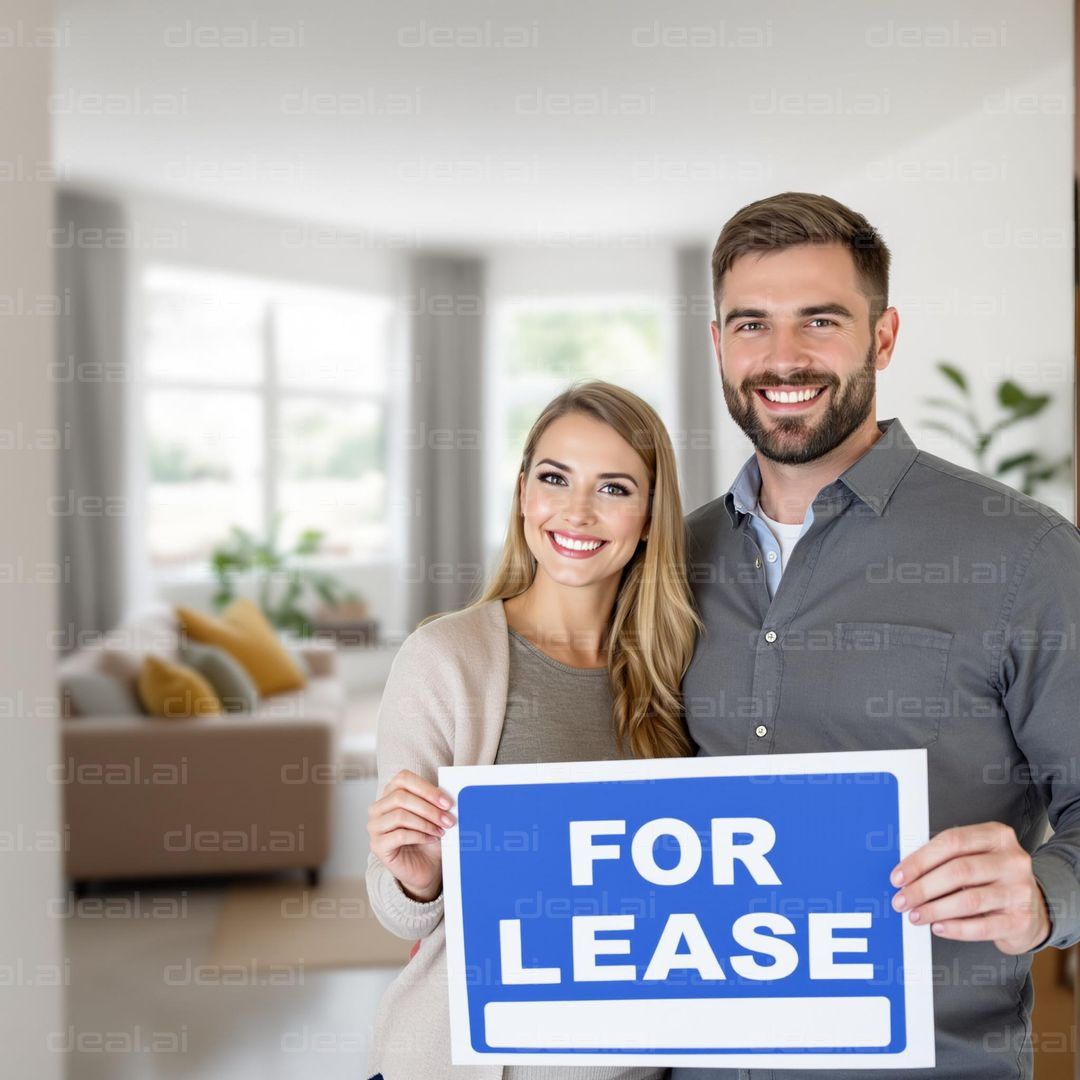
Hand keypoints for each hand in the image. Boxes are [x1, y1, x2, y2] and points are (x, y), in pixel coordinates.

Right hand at [368, 769, 455, 902]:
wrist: (425, 867)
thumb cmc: (429, 837)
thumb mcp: (434, 815)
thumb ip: (436, 802)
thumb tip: (449, 793)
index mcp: (390, 793)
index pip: (403, 779)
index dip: (427, 789)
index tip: (447, 802)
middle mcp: (378, 808)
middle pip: (401, 797)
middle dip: (429, 808)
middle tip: (448, 820)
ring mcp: (375, 827)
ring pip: (399, 816)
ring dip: (425, 823)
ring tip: (441, 831)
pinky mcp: (377, 845)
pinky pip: (399, 835)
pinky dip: (419, 836)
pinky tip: (431, 839)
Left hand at [891, 822, 1050, 954]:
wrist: (1034, 908)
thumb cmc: (992, 878)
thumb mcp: (975, 856)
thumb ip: (946, 858)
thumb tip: (905, 874)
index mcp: (997, 836)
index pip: (952, 841)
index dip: (920, 859)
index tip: (898, 876)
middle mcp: (1012, 860)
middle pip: (958, 871)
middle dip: (923, 887)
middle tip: (901, 900)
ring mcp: (1020, 890)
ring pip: (969, 900)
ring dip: (935, 910)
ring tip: (915, 915)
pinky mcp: (1021, 920)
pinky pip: (982, 927)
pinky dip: (955, 928)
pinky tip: (938, 927)